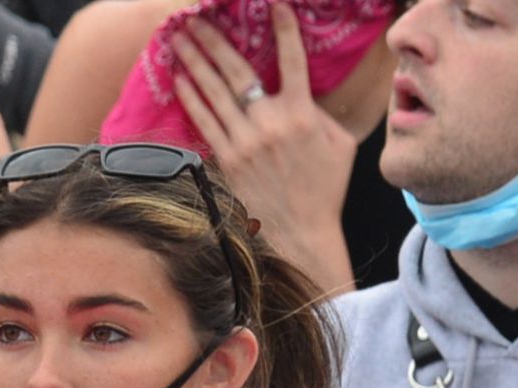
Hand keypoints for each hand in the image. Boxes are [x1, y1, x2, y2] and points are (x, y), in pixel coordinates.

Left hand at [171, 6, 357, 287]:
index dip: (282, 28)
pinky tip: (180, 81)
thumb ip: (322, 113)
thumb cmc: (324, 190)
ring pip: (214, 93)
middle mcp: (269, 123)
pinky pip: (205, 123)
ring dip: (194, 62)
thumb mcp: (339, 144)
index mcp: (301, 113)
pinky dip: (192, 99)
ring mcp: (245, 142)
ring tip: (178, 39)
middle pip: (237, 70)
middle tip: (193, 16)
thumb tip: (308, 93)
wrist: (301, 235)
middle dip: (214, 39)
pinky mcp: (228, 162)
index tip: (272, 4)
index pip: (291, 59)